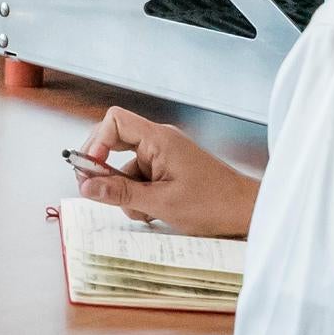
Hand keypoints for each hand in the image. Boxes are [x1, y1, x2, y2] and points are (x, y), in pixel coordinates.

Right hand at [78, 106, 259, 238]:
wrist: (247, 213)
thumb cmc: (213, 204)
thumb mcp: (161, 202)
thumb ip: (121, 193)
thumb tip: (86, 186)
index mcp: (158, 138)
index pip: (114, 121)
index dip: (97, 142)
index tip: (92, 169)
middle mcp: (159, 141)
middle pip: (114, 141)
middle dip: (105, 170)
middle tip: (99, 192)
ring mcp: (164, 156)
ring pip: (126, 167)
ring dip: (126, 191)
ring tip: (145, 212)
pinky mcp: (169, 171)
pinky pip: (141, 178)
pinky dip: (140, 196)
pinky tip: (154, 213)